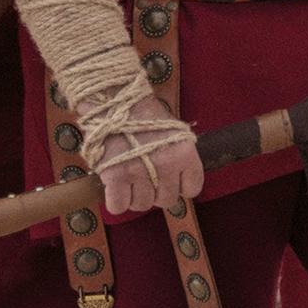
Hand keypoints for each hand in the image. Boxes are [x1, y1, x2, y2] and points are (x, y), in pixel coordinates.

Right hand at [96, 94, 202, 217]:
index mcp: (185, 153)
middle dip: (156, 193)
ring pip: (142, 205)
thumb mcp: (175, 134)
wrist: (117, 101)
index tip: (170, 181)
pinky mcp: (115, 176)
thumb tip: (180, 185)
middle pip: (166, 200)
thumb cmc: (145, 117)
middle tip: (145, 179)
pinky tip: (115, 188)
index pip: (192, 189)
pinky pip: (118, 206)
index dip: (179, 187)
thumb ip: (179, 159)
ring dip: (135, 197)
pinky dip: (116, 202)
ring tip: (129, 180)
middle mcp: (167, 165)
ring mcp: (140, 171)